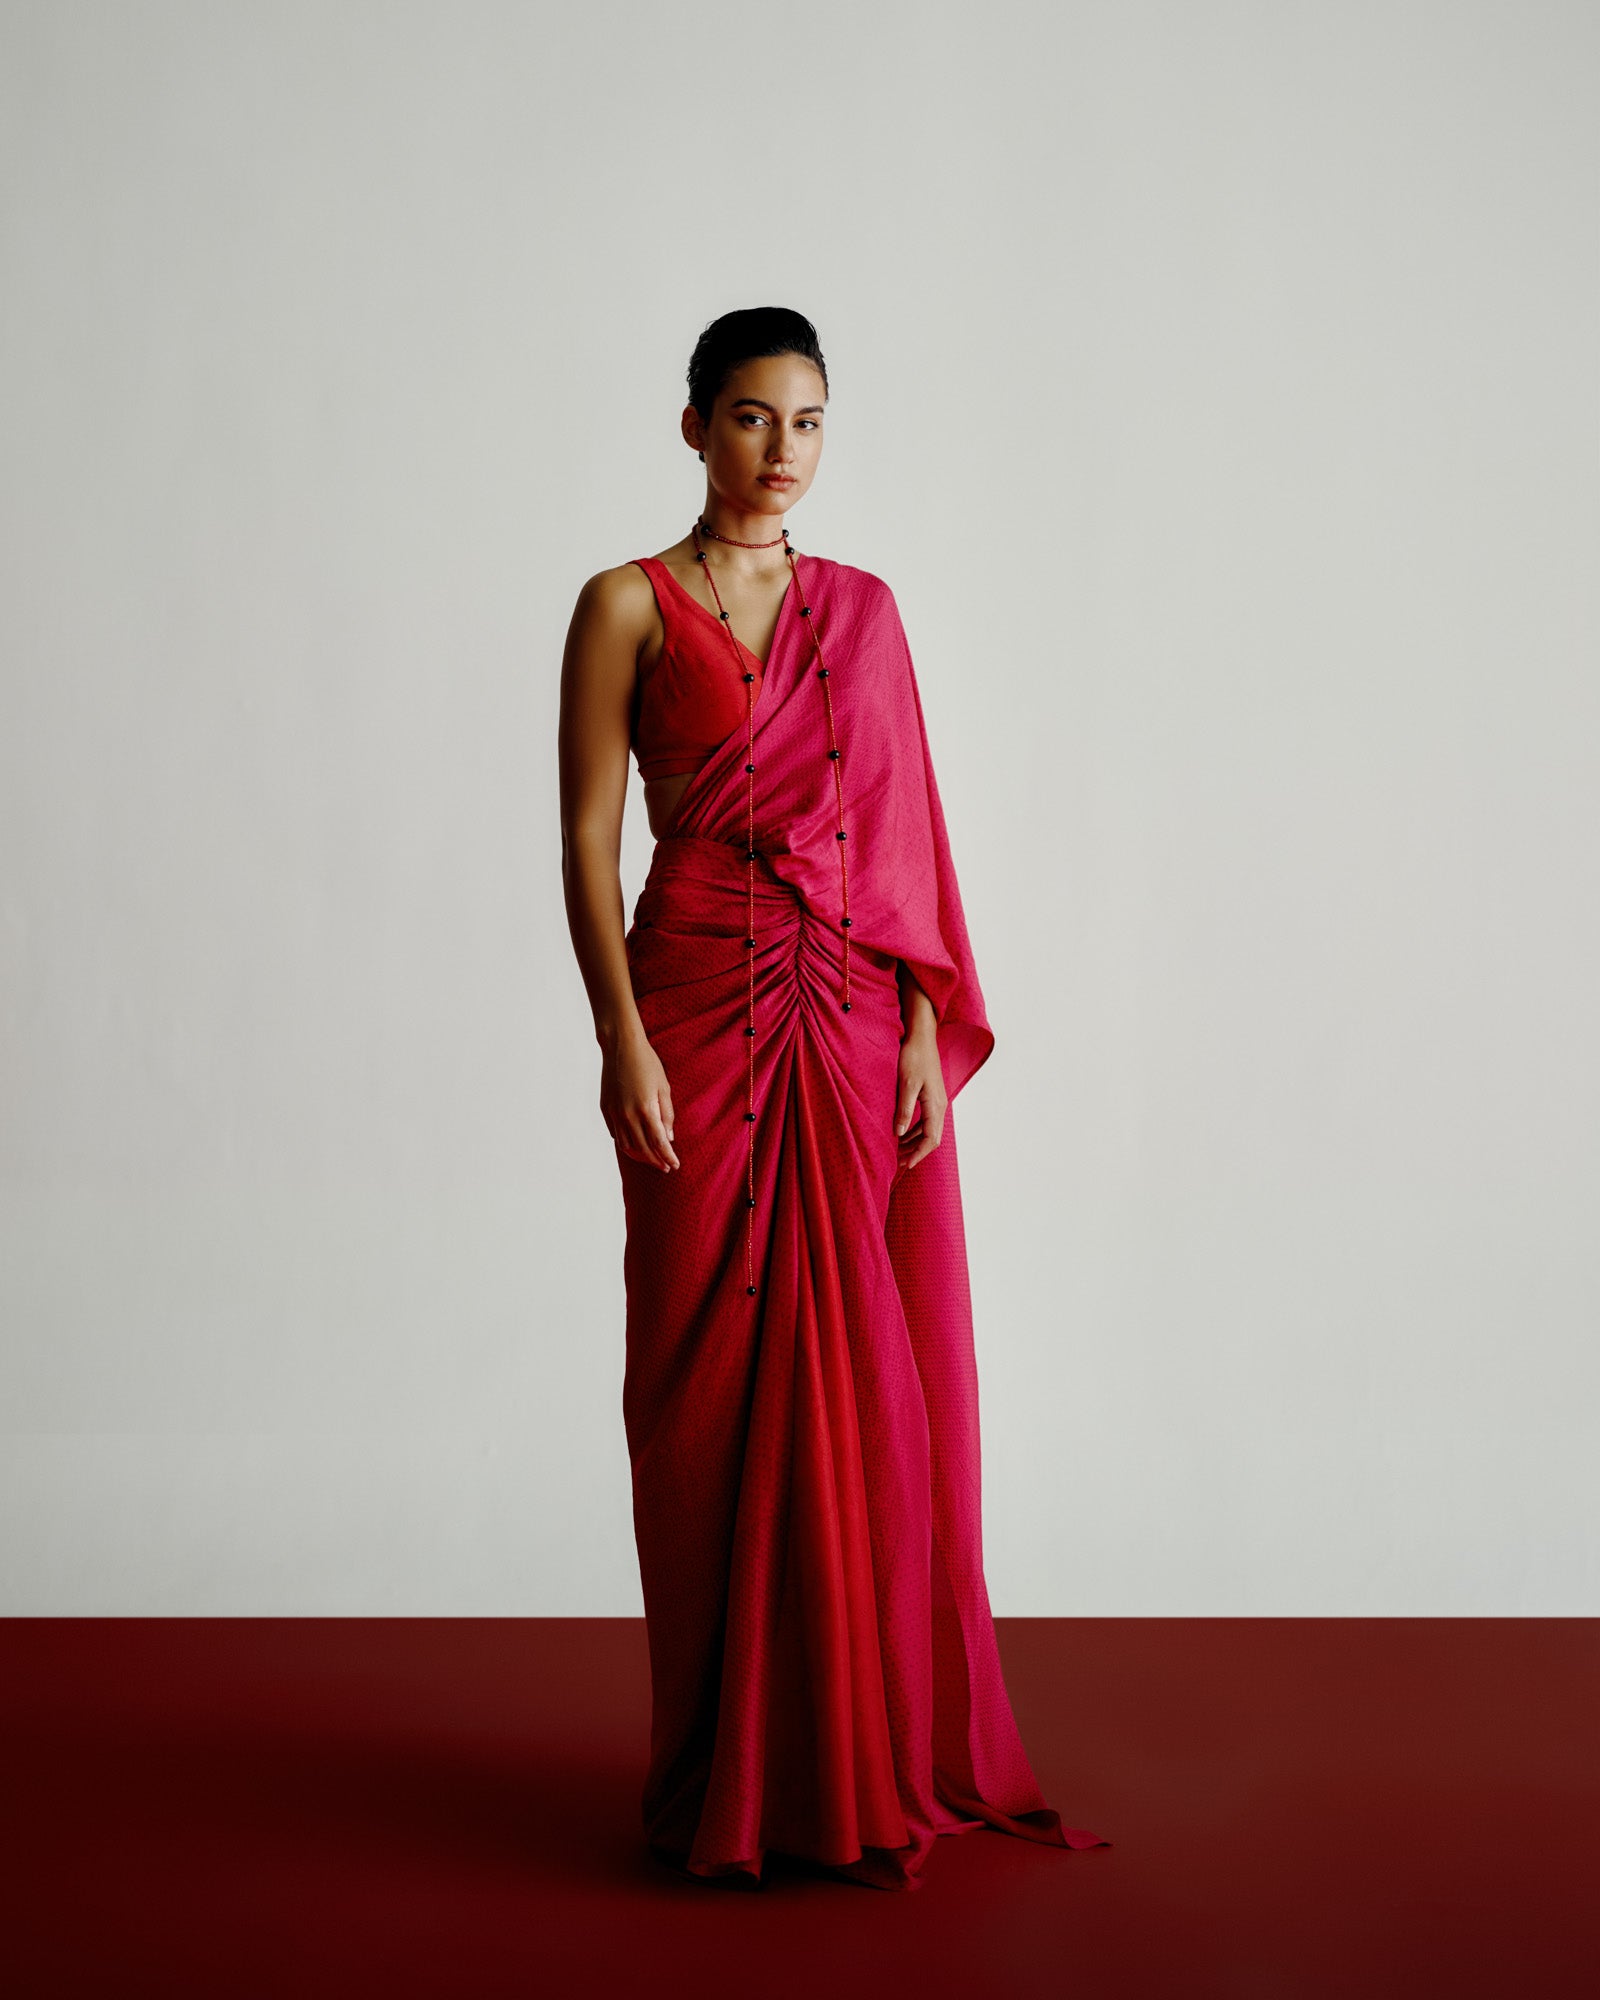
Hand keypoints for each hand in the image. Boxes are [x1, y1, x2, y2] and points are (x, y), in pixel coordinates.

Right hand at [601, 1026, 678, 1171]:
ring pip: (626, 1146)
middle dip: (656, 1161)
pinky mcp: (605, 1109)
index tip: (675, 1165)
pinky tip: (635, 1146)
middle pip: (643, 1149)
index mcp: (646, 1109)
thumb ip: (667, 1114)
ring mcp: (614, 1113)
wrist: (620, 1047)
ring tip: (652, 1160)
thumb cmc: (647, 1063)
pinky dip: (626, 1145)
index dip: (668, 1157)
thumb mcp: (664, 1087)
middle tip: (666, 1167)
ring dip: (640, 1157)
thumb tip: (669, 1138)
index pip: (659, 1143)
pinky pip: (616, 1135)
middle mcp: (628, 1115)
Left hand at [894, 1025, 946, 1170]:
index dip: (918, 1154)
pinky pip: (925, 1120)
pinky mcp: (930, 1095)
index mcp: (935, 1105)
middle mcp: (939, 1106)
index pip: (930, 1139)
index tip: (905, 1165)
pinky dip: (914, 1130)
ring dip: (914, 1142)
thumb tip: (898, 1134)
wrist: (921, 1037)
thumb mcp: (906, 1084)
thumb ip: (904, 1110)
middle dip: (916, 1152)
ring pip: (928, 1130)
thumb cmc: (914, 1057)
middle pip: (931, 1138)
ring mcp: (936, 1101)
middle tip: (898, 1162)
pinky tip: (902, 1133)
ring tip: (898, 1151)